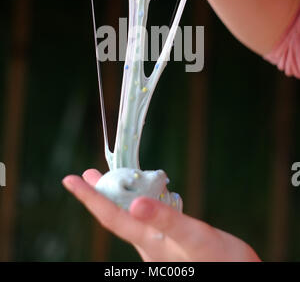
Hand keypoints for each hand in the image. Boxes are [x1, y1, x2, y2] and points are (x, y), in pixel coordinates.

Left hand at [62, 169, 260, 261]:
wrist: (237, 275)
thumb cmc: (220, 261)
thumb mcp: (194, 237)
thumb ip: (166, 220)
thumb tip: (135, 204)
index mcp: (149, 240)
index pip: (111, 216)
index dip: (89, 197)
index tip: (70, 180)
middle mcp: (148, 242)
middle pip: (115, 215)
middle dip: (99, 194)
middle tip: (86, 173)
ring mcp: (158, 243)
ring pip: (129, 215)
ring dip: (116, 195)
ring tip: (107, 178)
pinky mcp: (169, 242)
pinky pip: (146, 217)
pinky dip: (138, 200)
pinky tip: (142, 195)